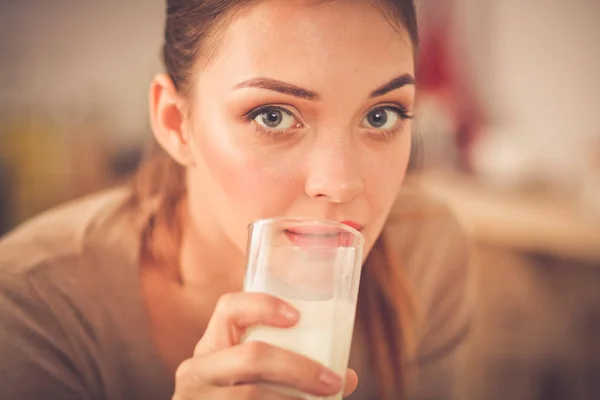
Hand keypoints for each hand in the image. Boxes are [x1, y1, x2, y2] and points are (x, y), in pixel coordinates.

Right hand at [172, 292, 357, 398]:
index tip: (297, 316)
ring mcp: (197, 398)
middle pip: (252, 356)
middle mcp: (197, 370)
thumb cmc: (234, 396)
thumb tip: (348, 376)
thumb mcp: (248, 379)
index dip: (263, 305)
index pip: (228, 307)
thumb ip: (290, 369)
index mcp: (211, 346)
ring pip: (252, 395)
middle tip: (332, 381)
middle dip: (299, 368)